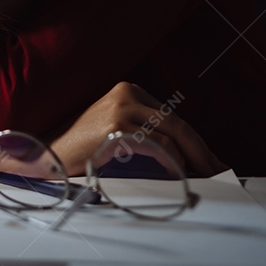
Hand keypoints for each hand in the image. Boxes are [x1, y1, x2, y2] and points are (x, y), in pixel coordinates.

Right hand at [48, 82, 225, 176]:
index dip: (195, 140)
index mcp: (129, 89)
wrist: (48, 153)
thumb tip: (182, 150)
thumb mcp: (115, 127)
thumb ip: (144, 128)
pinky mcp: (117, 129)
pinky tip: (180, 174)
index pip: (173, 117)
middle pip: (178, 124)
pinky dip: (173, 162)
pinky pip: (157, 146)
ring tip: (202, 175)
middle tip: (218, 169)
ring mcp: (121, 110)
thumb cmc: (82, 146)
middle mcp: (127, 94)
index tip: (210, 158)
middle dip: (202, 150)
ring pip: (172, 134)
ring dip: (192, 159)